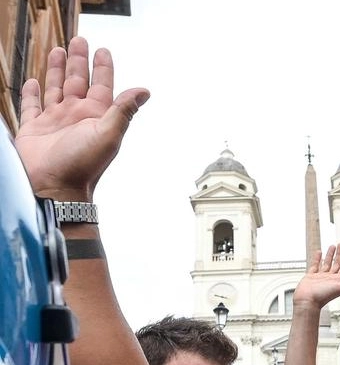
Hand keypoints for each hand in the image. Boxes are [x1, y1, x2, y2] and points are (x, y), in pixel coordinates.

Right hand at [15, 37, 149, 200]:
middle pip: (78, 80)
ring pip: (56, 87)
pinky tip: (33, 81)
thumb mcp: (109, 134)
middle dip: (79, 61)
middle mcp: (76, 116)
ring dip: (56, 70)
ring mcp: (55, 121)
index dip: (103, 67)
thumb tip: (145, 90)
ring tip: (58, 50)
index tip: (103, 50)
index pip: (101, 84)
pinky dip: (32, 92)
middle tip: (80, 40)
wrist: (55, 188)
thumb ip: (123, 110)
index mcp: (96, 115)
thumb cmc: (83, 165)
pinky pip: (32, 105)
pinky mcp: (34, 128)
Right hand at [293, 244, 339, 310]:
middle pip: (338, 263)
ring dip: (331, 254)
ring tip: (333, 246)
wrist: (307, 301)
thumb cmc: (323, 297)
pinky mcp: (311, 276)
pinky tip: (319, 253)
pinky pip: (315, 265)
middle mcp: (331, 278)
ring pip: (327, 263)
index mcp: (338, 280)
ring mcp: (321, 277)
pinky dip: (317, 258)